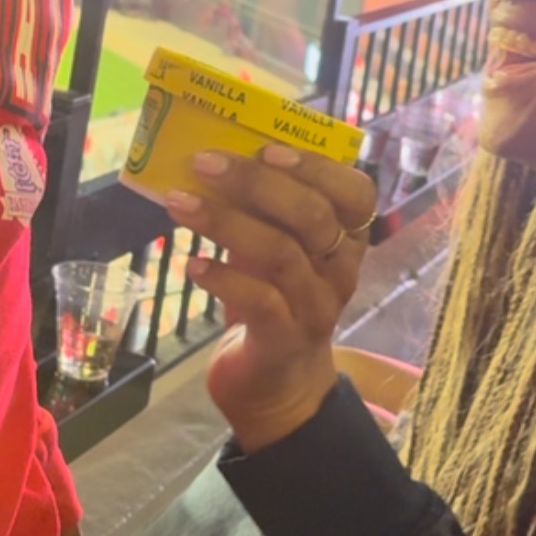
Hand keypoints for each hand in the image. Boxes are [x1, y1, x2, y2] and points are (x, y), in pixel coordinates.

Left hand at [164, 144, 377, 452]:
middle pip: (312, 217)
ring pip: (281, 254)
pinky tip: (192, 264)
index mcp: (347, 240)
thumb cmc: (275, 299)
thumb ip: (264, 209)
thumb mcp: (278, 248)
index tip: (268, 149)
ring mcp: (316, 308)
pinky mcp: (285, 340)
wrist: (278, 387)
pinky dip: (223, 278)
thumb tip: (217, 156)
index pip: (357, 194)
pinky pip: (259, 302)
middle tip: (205, 162)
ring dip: (225, 223)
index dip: (317, 167)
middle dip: (256, 183)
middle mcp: (340, 271)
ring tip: (178, 203)